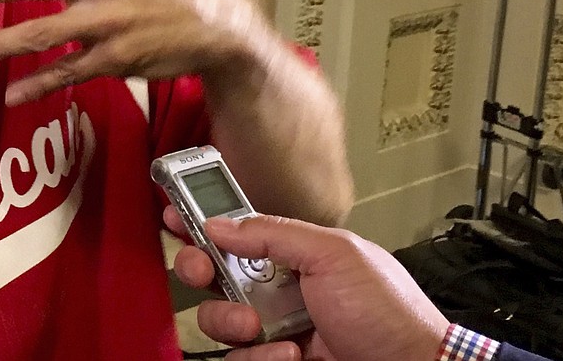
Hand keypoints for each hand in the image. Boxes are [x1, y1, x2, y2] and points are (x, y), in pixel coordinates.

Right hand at [172, 214, 448, 360]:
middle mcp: (275, 290)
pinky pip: (237, 360)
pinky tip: (289, 353)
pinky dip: (257, 358)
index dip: (199, 221)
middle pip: (210, 273)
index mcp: (290, 254)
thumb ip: (274, 233)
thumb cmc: (390, 310)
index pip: (234, 230)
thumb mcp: (335, 253)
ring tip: (259, 327)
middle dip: (197, 268)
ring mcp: (272, 330)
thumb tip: (220, 223)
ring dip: (230, 321)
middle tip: (205, 271)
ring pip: (215, 321)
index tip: (173, 216)